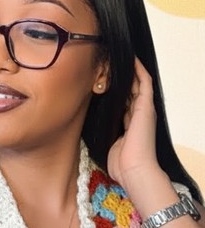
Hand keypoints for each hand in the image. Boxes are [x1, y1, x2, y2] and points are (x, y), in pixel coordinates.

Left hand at [106, 58, 164, 190]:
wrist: (135, 170)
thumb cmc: (120, 164)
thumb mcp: (104, 144)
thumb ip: (98, 134)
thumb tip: (80, 129)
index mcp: (129, 123)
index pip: (122, 101)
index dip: (113, 90)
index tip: (102, 80)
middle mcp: (138, 114)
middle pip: (129, 90)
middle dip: (120, 77)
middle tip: (108, 63)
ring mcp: (144, 110)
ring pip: (137, 83)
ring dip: (128, 70)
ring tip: (119, 57)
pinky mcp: (147, 107)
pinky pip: (144, 83)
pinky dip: (139, 71)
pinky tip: (131, 60)